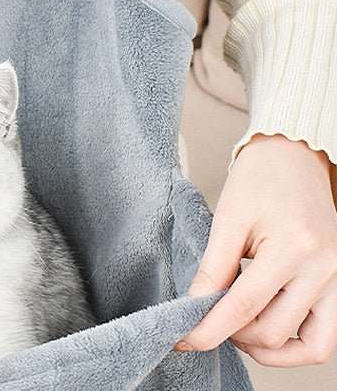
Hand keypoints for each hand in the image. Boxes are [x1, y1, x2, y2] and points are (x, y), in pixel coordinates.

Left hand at [173, 133, 336, 366]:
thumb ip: (213, 267)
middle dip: (229, 333)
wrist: (292, 158)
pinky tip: (261, 328)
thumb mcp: (228, 218)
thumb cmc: (259, 180)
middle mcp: (322, 272)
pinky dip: (292, 345)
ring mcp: (335, 282)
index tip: (182, 340)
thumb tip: (193, 307)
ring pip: (303, 345)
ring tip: (232, 324)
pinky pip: (322, 338)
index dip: (209, 328)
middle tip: (202, 316)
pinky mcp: (336, 286)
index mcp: (292, 248)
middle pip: (270, 329)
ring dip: (261, 345)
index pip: (244, 306)